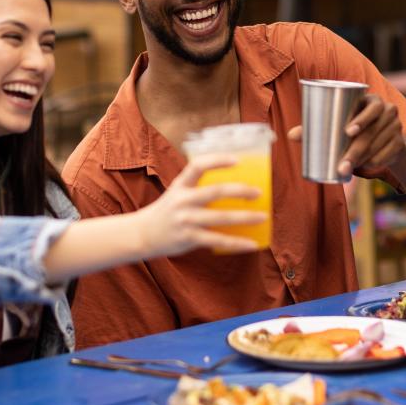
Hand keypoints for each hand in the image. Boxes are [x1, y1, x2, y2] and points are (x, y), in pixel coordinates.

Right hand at [135, 155, 265, 257]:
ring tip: (263, 216)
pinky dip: (237, 243)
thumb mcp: (177, 193)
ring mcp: (185, 220)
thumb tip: (234, 186)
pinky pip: (218, 241)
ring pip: (220, 218)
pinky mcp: (188, 238)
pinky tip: (252, 243)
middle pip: (215, 191)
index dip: (218, 160)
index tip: (237, 160)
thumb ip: (198, 188)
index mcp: (180, 185)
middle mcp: (182, 200)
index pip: (198, 165)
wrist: (142, 234)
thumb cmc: (167, 211)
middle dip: (240, 190)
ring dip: (245, 217)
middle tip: (258, 192)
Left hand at [287, 95, 404, 180]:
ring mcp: (397, 127)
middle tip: (341, 166)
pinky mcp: (401, 143)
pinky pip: (388, 155)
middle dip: (355, 150)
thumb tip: (290, 136)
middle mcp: (389, 111)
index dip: (361, 118)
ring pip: (378, 146)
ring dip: (364, 159)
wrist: (386, 139)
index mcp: (373, 100)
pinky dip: (376, 162)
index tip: (347, 132)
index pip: (372, 106)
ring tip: (347, 169)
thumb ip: (317, 127)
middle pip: (372, 132)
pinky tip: (367, 166)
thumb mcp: (341, 124)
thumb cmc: (356, 127)